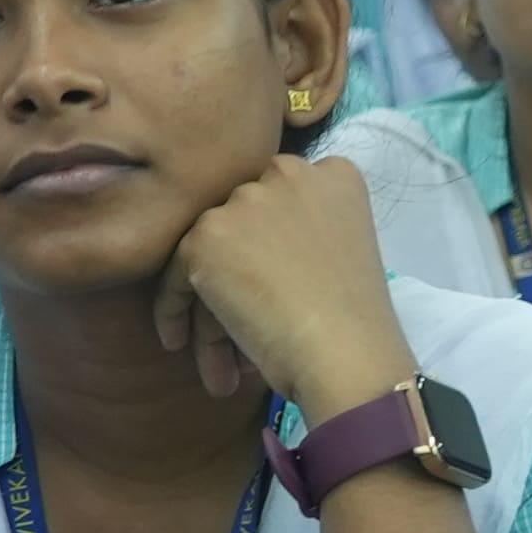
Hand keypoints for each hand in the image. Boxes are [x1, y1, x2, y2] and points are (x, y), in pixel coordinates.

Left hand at [153, 158, 423, 422]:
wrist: (345, 351)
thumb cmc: (357, 321)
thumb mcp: (347, 254)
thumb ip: (309, 234)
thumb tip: (262, 256)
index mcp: (334, 176)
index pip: (285, 200)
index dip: (273, 243)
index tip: (274, 283)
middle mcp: (288, 173)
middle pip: (244, 222)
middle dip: (238, 270)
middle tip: (243, 322)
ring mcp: (245, 201)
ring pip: (210, 251)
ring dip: (209, 302)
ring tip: (215, 358)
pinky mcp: (208, 235)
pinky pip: (176, 276)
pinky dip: (174, 310)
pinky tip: (180, 342)